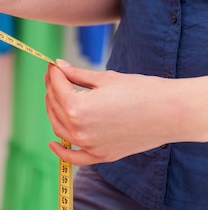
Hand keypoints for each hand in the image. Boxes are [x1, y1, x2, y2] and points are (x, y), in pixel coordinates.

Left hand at [44, 60, 179, 165]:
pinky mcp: (101, 155)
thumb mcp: (105, 79)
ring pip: (59, 127)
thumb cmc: (141, 91)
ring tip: (54, 96)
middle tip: (54, 75)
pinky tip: (53, 144)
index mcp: (77, 107)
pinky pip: (75, 157)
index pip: (57, 86)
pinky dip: (61, 151)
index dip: (53, 73)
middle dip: (52, 87)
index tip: (53, 64)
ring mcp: (90, 145)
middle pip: (55, 105)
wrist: (170, 113)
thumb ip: (77, 74)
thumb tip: (58, 66)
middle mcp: (79, 130)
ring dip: (53, 110)